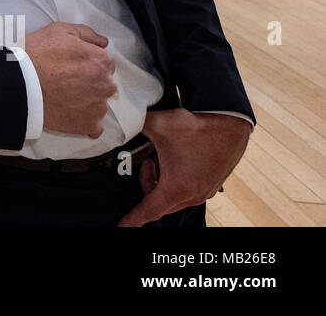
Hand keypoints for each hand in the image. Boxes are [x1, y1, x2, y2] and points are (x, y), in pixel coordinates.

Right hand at [22, 21, 116, 136]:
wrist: (18, 85)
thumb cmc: (37, 56)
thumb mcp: (59, 31)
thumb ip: (86, 33)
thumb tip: (102, 42)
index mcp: (101, 61)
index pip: (104, 61)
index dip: (87, 61)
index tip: (72, 64)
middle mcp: (105, 85)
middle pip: (103, 82)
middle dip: (89, 81)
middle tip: (65, 79)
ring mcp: (97, 107)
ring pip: (98, 102)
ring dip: (86, 100)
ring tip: (63, 96)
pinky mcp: (88, 125)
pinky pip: (93, 125)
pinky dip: (83, 120)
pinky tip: (68, 111)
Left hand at [117, 109, 250, 225]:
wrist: (230, 123)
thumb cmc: (199, 128)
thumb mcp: (159, 124)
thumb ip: (132, 124)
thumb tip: (118, 122)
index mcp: (177, 188)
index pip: (148, 210)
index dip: (132, 219)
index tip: (122, 226)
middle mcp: (193, 195)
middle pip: (158, 201)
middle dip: (146, 184)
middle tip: (146, 161)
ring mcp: (204, 191)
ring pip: (172, 195)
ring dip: (160, 180)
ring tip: (159, 158)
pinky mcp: (211, 184)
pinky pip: (186, 190)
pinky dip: (174, 179)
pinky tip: (173, 159)